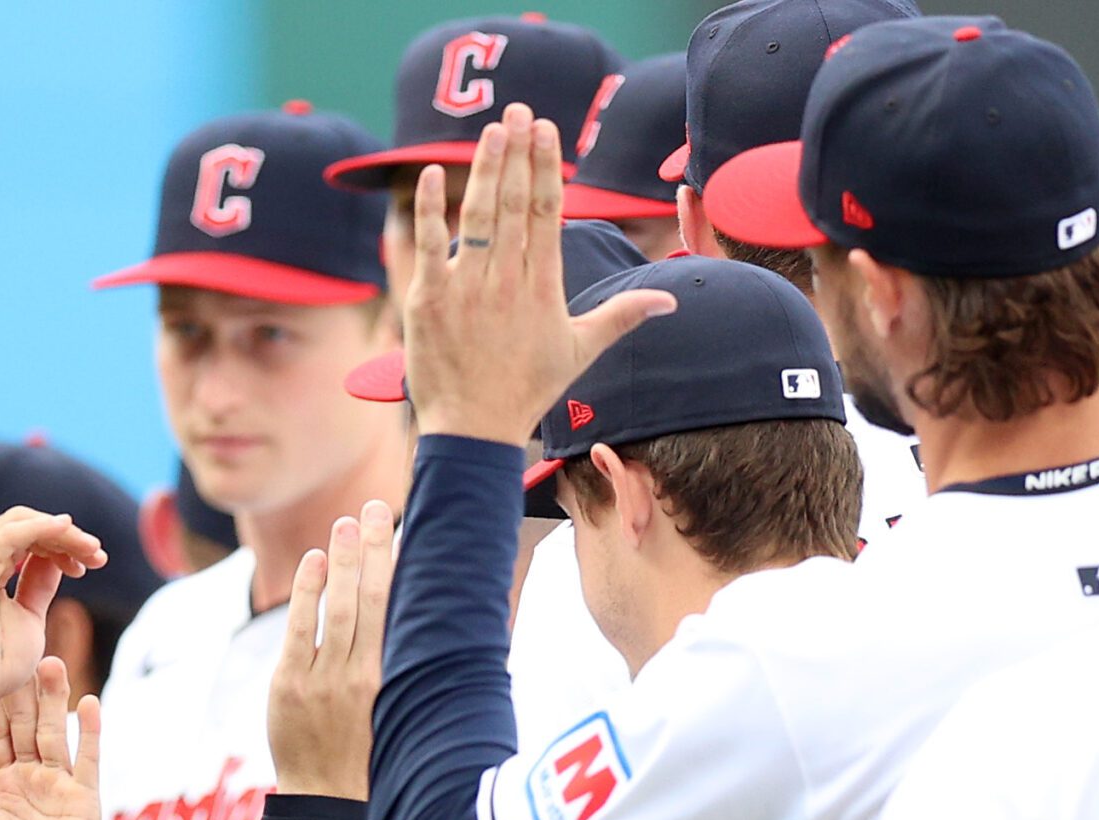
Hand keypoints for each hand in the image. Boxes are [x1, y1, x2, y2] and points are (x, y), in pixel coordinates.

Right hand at [0, 507, 106, 725]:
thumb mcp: (28, 615)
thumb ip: (38, 584)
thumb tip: (58, 561)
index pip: (22, 536)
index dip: (59, 544)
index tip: (88, 567)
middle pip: (24, 523)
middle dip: (67, 536)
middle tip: (98, 556)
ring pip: (23, 523)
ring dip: (64, 534)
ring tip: (93, 553)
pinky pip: (16, 532)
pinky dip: (46, 529)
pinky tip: (71, 533)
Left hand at [0, 658, 101, 819]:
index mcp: (1, 790)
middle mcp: (31, 783)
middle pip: (24, 725)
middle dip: (21, 689)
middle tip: (16, 648)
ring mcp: (60, 789)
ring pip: (54, 733)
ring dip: (52, 699)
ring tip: (50, 662)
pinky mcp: (85, 801)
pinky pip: (89, 760)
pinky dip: (89, 731)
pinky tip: (87, 701)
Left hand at [267, 501, 395, 798]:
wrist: (329, 803)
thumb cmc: (374, 756)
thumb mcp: (403, 715)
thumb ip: (413, 669)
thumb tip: (437, 630)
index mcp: (394, 683)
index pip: (400, 613)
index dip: (402, 570)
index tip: (408, 532)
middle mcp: (362, 676)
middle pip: (371, 600)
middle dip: (374, 551)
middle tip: (376, 509)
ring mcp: (323, 680)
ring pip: (337, 609)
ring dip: (342, 561)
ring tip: (347, 522)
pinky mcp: (289, 686)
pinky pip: (300, 629)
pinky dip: (307, 593)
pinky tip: (315, 561)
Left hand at [403, 105, 676, 444]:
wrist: (475, 428)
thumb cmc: (528, 390)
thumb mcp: (581, 350)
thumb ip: (622, 316)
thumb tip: (670, 300)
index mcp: (543, 284)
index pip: (546, 211)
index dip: (545, 165)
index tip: (545, 129)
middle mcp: (507, 279)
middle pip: (513, 202)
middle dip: (517, 152)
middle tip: (518, 111)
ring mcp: (466, 287)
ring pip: (477, 215)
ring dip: (484, 167)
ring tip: (492, 130)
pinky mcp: (428, 300)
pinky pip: (429, 245)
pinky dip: (431, 209)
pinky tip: (433, 173)